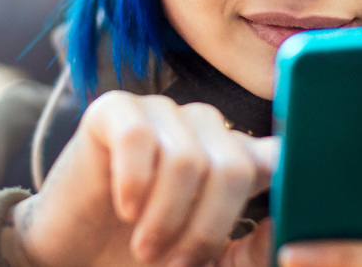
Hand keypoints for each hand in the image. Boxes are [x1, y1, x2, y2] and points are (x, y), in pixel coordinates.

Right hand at [8, 91, 279, 266]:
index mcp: (235, 158)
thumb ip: (250, 252)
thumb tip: (290, 229)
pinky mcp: (114, 109)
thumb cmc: (143, 257)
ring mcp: (160, 112)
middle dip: (204, 230)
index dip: (285, 183)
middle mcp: (204, 127)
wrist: (72, 257)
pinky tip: (124, 208)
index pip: (279, 155)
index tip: (284, 226)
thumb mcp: (206, 264)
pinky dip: (133, 182)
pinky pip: (138, 137)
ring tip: (145, 245)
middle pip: (232, 168)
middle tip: (172, 261)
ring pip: (187, 159)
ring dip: (164, 217)